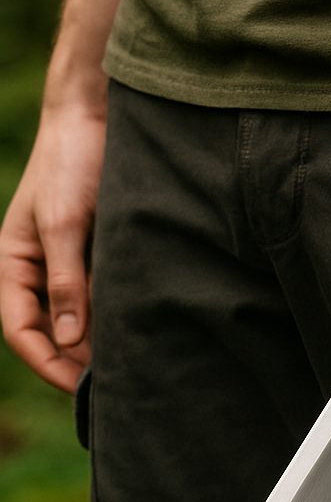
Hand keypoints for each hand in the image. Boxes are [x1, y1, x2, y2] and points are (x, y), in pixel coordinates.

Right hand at [0, 104, 107, 392]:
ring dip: (100, 339)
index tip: (80, 387)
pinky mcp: (99, 250)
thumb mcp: (65, 223)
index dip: (45, 363)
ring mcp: (69, 260)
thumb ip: (66, 280)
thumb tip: (68, 340)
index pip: (20, 329)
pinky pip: (104, 293)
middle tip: (116, 386)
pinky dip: (119, 312)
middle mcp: (39, 268)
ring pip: (80, 315)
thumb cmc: (71, 162)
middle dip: (76, 360)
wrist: (98, 114)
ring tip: (135, 363)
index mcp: (13, 263)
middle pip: (51, 330)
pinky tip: (145, 327)